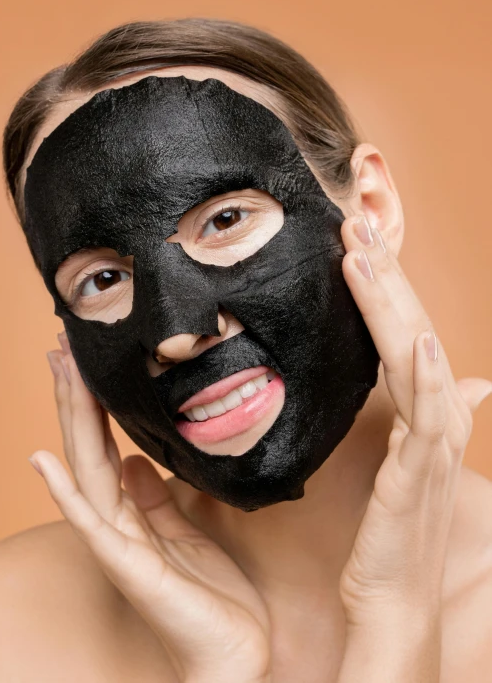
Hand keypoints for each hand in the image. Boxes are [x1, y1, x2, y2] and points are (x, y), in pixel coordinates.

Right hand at [29, 335, 270, 682]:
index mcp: (132, 512)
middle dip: (75, 396)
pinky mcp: (130, 566)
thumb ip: (156, 498)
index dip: (93, 403)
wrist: (233, 653)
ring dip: (70, 420)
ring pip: (86, 470)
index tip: (83, 360)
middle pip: (88, 447)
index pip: (104, 446)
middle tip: (62, 347)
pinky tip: (43, 460)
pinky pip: (93, 522)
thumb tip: (135, 460)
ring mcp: (118, 543)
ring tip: (59, 373)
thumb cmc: (210, 596)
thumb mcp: (186, 532)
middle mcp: (117, 523)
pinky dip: (66, 491)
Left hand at [339, 215, 491, 628]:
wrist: (394, 598)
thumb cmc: (393, 528)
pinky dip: (425, 375)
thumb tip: (464, 380)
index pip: (404, 328)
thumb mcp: (406, 458)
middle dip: (383, 273)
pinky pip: (428, 416)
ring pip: (413, 356)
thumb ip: (425, 411)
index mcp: (427, 407)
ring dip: (392, 304)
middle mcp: (438, 414)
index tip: (356, 236)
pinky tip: (416, 340)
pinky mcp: (420, 472)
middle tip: (355, 220)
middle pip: (410, 327)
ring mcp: (433, 441)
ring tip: (364, 254)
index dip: (384, 281)